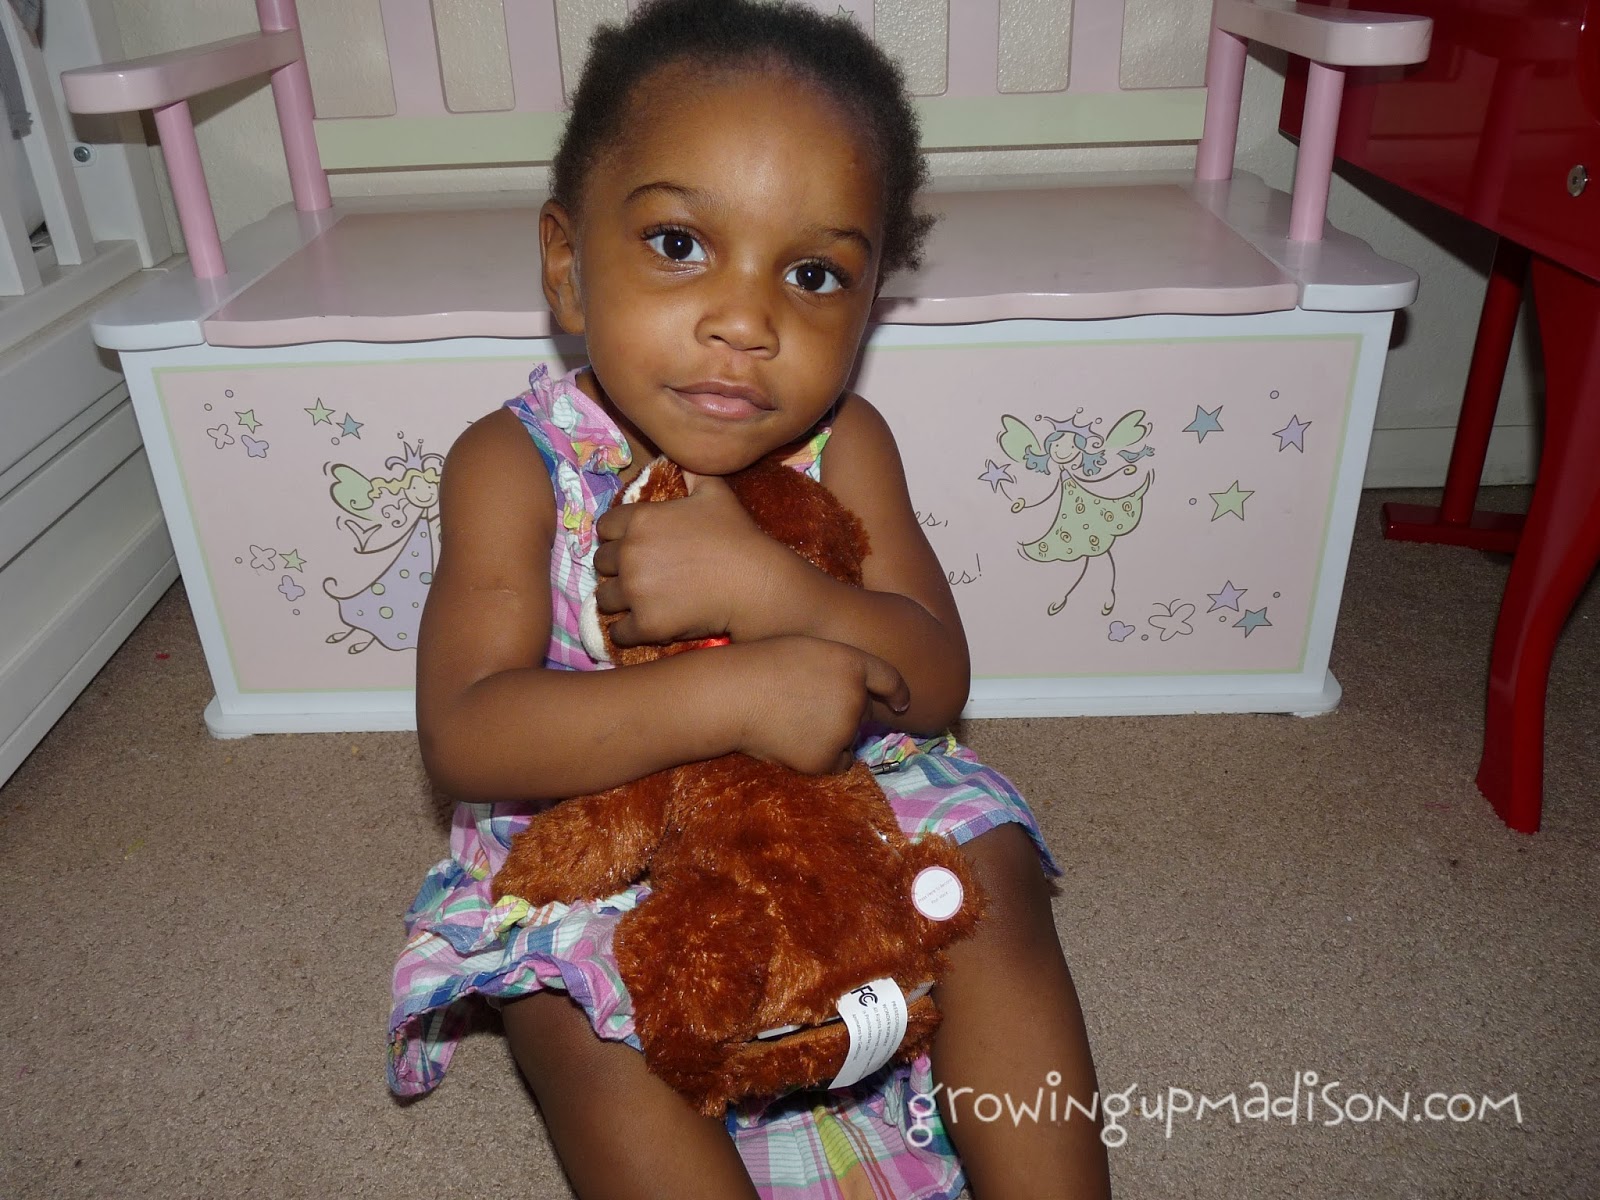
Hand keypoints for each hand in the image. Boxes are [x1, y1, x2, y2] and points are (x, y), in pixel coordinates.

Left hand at [592, 473, 799, 645]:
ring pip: (605, 599)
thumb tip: (683, 454)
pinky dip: (630, 631)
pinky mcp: (645, 624)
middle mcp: (630, 553)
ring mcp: (635, 591)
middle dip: (617, 569)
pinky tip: (646, 625)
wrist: (755, 583)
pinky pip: (619, 632)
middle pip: (601, 564)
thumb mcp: (715, 492)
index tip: (633, 547)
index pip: (604, 528)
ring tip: (641, 602)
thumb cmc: (737, 536)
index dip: (617, 537)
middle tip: (640, 575)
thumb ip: (691, 472)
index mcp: (640, 520)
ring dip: (620, 601)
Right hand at [726, 636, 909, 773]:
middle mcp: (856, 696)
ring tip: (791, 722)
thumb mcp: (808, 649)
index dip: (898, 692)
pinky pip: (837, 762)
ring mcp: (844, 728)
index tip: (901, 704)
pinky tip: (794, 743)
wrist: (734, 694)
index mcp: (852, 663)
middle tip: (804, 707)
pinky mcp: (828, 757)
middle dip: (844, 715)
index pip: (889, 679)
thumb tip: (855, 696)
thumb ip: (839, 669)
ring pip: (848, 739)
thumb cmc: (760, 666)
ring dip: (832, 737)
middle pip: (863, 714)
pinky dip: (823, 758)